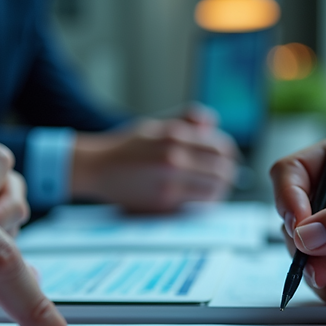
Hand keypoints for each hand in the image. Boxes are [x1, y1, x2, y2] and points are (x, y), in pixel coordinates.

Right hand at [70, 105, 237, 212]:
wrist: (96, 168)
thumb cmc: (126, 146)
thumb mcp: (155, 125)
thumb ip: (185, 120)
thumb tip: (213, 122)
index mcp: (175, 134)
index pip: (221, 146)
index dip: (229, 155)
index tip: (227, 159)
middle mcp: (174, 157)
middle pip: (223, 170)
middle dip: (229, 175)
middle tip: (226, 177)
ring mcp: (169, 181)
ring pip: (214, 190)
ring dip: (220, 191)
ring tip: (215, 189)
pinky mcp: (163, 202)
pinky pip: (197, 204)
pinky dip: (204, 202)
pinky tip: (199, 199)